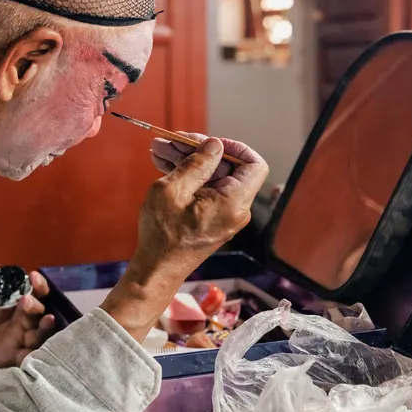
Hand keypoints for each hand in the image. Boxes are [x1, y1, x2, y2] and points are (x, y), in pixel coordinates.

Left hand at [0, 268, 54, 370]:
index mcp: (21, 304)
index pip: (37, 293)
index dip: (39, 285)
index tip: (34, 277)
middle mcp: (25, 320)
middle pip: (39, 312)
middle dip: (36, 305)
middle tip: (26, 299)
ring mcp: (22, 337)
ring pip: (40, 334)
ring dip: (45, 327)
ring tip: (48, 319)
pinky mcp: (15, 355)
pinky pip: (28, 356)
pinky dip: (33, 354)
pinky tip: (34, 348)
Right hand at [101, 136, 268, 341]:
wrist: (156, 270)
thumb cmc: (163, 234)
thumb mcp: (174, 190)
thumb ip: (197, 163)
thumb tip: (215, 145)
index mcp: (233, 202)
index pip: (254, 165)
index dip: (235, 147)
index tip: (208, 142)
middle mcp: (235, 209)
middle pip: (227, 168)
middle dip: (198, 150)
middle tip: (170, 141)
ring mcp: (224, 215)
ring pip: (212, 177)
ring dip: (187, 161)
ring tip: (159, 149)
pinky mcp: (211, 219)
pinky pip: (205, 191)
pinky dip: (187, 177)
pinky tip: (163, 164)